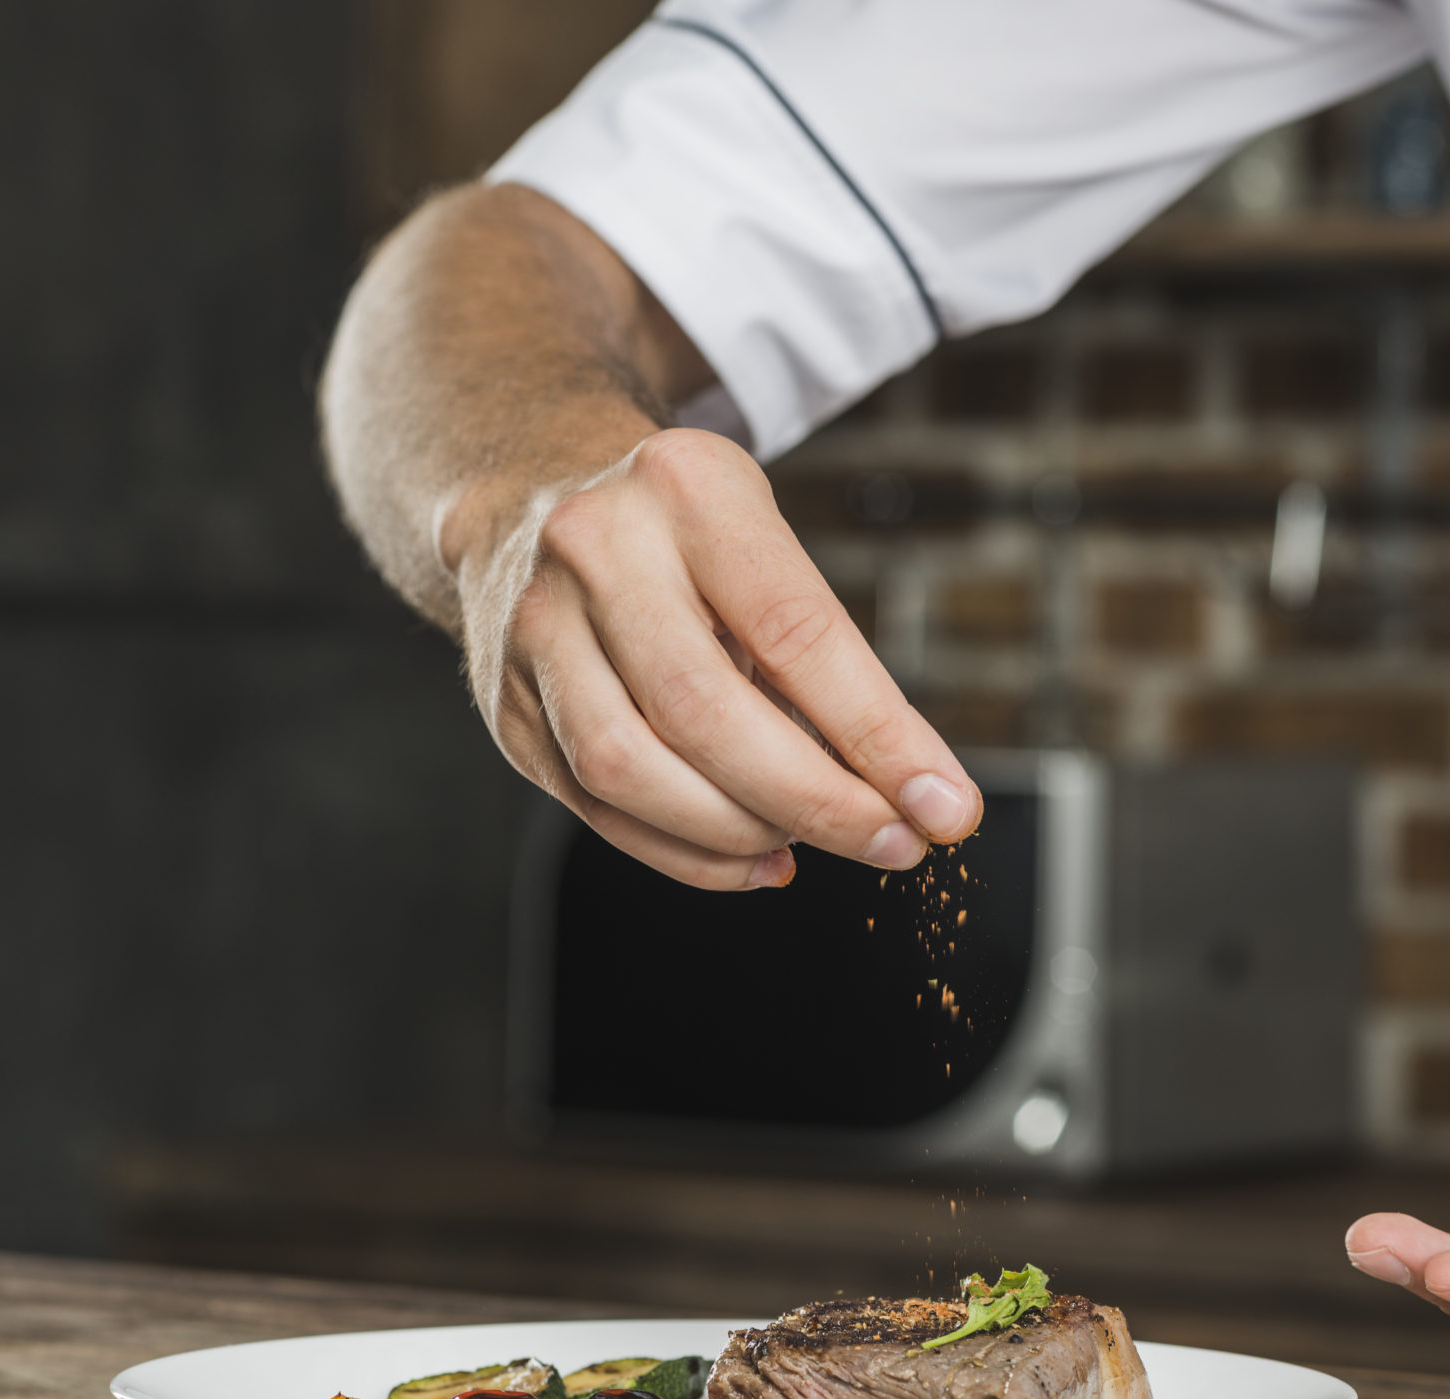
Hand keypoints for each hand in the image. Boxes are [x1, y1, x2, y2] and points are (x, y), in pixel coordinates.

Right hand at [455, 426, 978, 889]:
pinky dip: (684, 852)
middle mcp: (596, 550)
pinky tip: (750, 857)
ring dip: (739, 833)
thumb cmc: (682, 532)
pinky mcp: (504, 702)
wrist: (529, 491)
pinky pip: (595, 807)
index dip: (877, 734)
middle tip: (892, 844)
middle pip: (704, 711)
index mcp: (688, 492)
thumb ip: (827, 658)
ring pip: (630, 769)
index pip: (797, 632)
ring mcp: (534, 628)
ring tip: (809, 845)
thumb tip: (909, 790)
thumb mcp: (762, 542)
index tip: (945, 804)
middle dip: (815, 800)